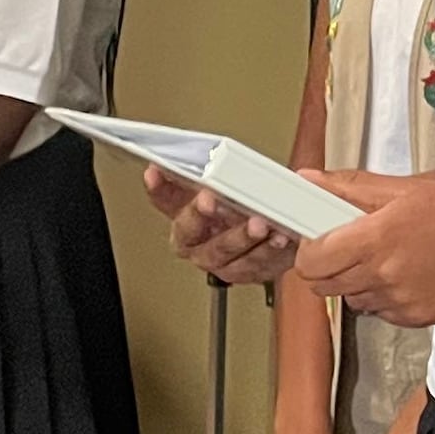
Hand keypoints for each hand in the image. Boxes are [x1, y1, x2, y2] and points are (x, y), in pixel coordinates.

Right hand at [141, 165, 301, 284]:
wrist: (279, 239)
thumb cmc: (252, 206)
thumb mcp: (242, 183)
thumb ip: (242, 170)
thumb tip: (261, 161)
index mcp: (187, 211)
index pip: (164, 197)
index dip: (157, 186)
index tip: (155, 171)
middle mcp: (196, 238)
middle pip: (186, 229)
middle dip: (197, 213)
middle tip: (208, 200)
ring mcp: (219, 259)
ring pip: (222, 251)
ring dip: (240, 236)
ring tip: (258, 224)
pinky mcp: (246, 272)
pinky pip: (254, 264)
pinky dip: (268, 250)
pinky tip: (279, 237)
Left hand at [290, 173, 434, 330]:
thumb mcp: (402, 190)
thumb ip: (348, 188)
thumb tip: (308, 180)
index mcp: (375, 237)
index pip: (311, 260)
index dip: (308, 251)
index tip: (317, 242)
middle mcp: (383, 273)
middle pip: (323, 286)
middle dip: (327, 268)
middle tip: (348, 249)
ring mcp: (399, 300)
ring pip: (352, 300)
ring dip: (358, 283)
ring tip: (386, 260)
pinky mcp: (415, 318)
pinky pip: (381, 313)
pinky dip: (385, 298)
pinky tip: (406, 276)